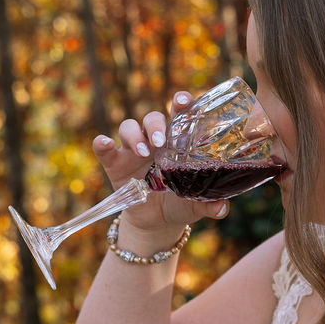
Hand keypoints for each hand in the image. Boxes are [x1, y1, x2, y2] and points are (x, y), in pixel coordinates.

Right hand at [92, 91, 227, 233]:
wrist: (157, 223)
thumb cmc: (180, 203)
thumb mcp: (196, 205)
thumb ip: (210, 204)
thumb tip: (222, 209)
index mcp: (177, 143)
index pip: (179, 115)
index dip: (181, 103)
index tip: (183, 100)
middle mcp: (154, 141)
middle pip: (152, 118)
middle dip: (156, 124)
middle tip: (160, 142)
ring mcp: (133, 151)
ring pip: (129, 127)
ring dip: (135, 135)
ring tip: (143, 152)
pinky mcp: (115, 164)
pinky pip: (104, 149)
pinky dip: (102, 144)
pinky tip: (105, 144)